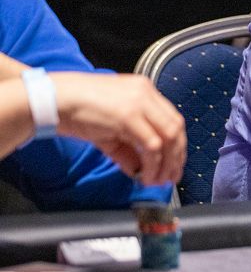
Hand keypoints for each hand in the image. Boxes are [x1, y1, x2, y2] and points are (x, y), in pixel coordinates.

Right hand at [50, 73, 185, 184]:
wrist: (52, 99)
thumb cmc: (76, 110)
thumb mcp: (108, 129)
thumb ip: (127, 148)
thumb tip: (138, 169)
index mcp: (144, 90)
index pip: (172, 119)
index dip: (176, 145)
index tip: (174, 163)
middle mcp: (146, 93)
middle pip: (176, 128)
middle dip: (176, 156)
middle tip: (171, 176)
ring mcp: (139, 103)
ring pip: (169, 137)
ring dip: (167, 163)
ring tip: (159, 180)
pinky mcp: (128, 116)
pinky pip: (151, 145)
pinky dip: (152, 164)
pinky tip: (146, 176)